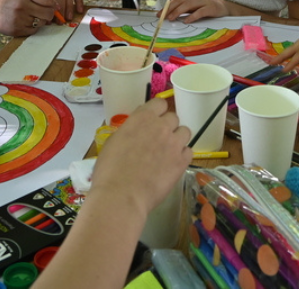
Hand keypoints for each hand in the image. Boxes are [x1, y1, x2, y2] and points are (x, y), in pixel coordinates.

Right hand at [0, 0, 56, 35]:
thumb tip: (57, 5)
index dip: (54, 3)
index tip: (54, 5)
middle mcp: (22, 6)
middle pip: (48, 13)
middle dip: (49, 13)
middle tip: (45, 12)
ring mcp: (19, 19)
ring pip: (42, 23)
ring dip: (40, 20)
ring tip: (32, 16)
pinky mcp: (17, 30)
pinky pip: (34, 31)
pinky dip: (33, 27)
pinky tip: (25, 22)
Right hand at [90, 98, 191, 217]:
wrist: (122, 195)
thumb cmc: (110, 170)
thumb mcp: (115, 141)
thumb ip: (131, 131)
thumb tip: (137, 133)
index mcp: (142, 118)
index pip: (159, 103)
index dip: (157, 111)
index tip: (153, 121)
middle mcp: (161, 126)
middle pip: (173, 117)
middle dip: (167, 126)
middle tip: (158, 140)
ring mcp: (174, 143)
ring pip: (185, 132)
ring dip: (177, 139)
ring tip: (168, 152)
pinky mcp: (182, 161)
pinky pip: (189, 151)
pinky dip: (182, 156)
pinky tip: (172, 165)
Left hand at [166, 0, 227, 22]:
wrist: (224, 7)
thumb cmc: (207, 7)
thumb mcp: (194, 6)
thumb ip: (184, 8)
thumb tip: (169, 14)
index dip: (167, 6)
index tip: (159, 14)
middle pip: (180, 1)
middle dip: (170, 9)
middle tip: (163, 17)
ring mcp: (204, 1)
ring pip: (188, 5)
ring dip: (178, 11)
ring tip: (171, 18)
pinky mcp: (210, 8)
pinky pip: (200, 12)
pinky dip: (192, 16)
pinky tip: (186, 21)